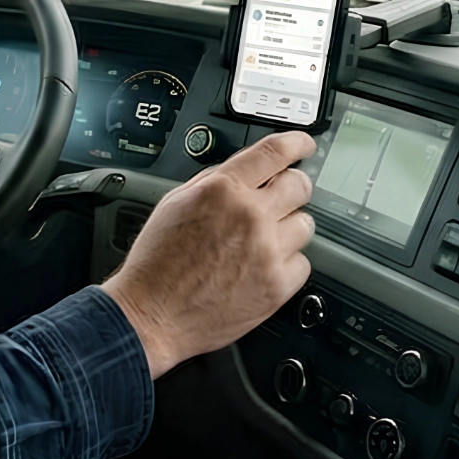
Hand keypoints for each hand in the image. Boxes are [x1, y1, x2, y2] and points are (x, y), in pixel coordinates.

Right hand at [101, 131, 317, 378]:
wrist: (152, 314)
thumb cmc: (156, 264)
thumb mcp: (174, 204)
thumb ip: (212, 181)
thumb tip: (243, 171)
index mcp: (221, 190)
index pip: (274, 153)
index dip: (297, 143)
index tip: (304, 145)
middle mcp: (250, 217)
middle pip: (300, 185)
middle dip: (293, 187)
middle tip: (281, 197)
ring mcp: (267, 252)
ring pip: (306, 224)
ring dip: (288, 228)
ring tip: (262, 241)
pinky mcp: (278, 285)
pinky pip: (303, 263)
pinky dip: (286, 263)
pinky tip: (261, 267)